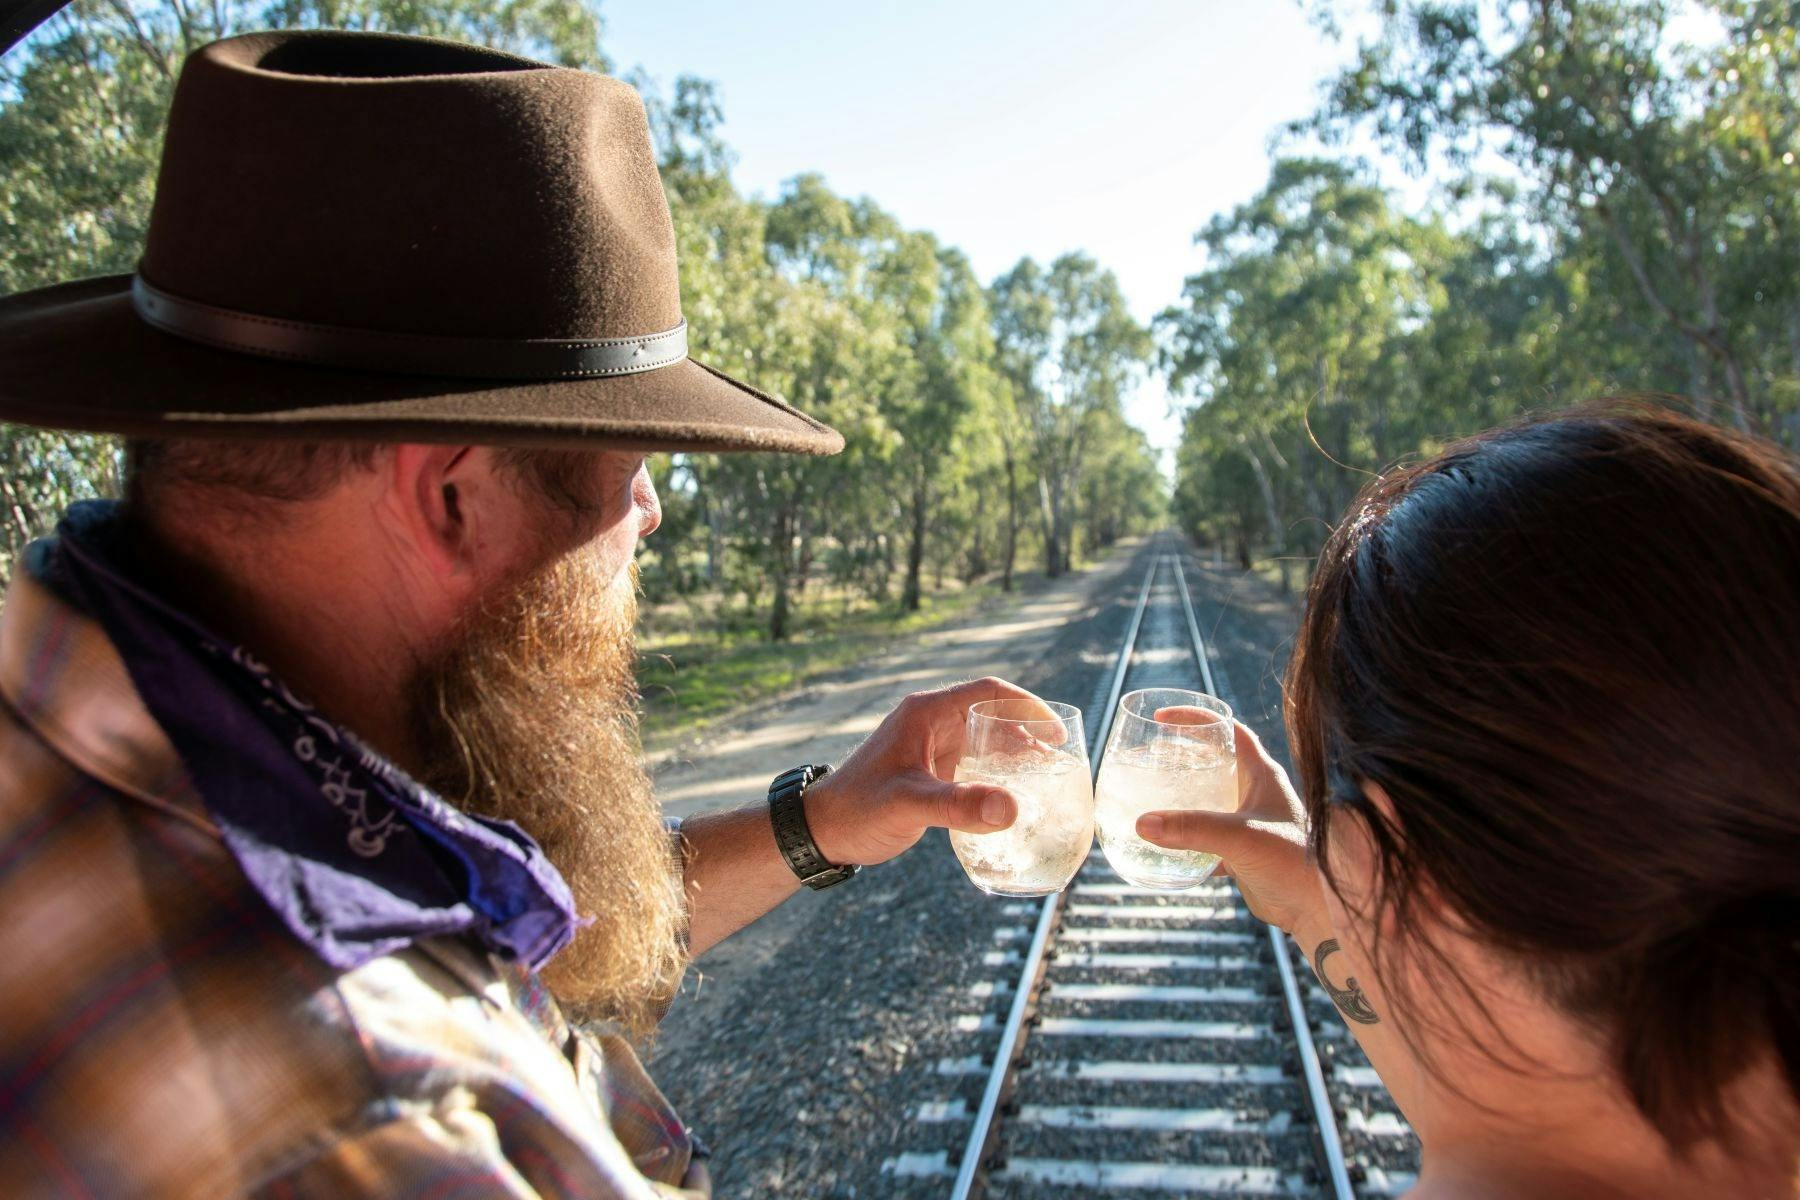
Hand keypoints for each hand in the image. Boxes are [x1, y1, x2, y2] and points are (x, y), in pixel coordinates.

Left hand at [802, 677, 1052, 866]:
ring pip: (983, 738)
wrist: (820, 831)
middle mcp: (929, 723)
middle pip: (990, 714)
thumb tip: (1011, 808)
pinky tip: (1013, 792)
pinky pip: (971, 761)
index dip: (1026, 705)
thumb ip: (958, 806)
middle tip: (1059, 757)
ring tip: (1046, 774)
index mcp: (925, 714)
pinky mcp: (927, 770)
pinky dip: (996, 771)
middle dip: (1027, 731)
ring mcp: (928, 746)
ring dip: (1014, 752)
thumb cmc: (857, 810)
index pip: (987, 692)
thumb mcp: (909, 805)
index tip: (1056, 729)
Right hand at [1135, 717, 1328, 938]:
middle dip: (1182, 757)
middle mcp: (1256, 796)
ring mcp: (1248, 825)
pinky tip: (1161, 846)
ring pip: (1208, 802)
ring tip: (1148, 796)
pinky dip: (1184, 840)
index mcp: (1263, 776)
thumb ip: (1193, 829)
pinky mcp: (1241, 854)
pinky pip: (1206, 839)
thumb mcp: (1240, 837)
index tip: (1163, 719)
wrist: (1317, 910)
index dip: (1198, 719)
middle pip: (1215, 763)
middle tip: (1148, 757)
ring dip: (1181, 799)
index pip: (1230, 732)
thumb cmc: (1294, 862)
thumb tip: (1143, 823)